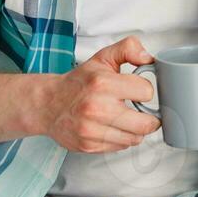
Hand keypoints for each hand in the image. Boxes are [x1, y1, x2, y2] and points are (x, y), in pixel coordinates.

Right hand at [36, 36, 160, 152]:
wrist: (47, 103)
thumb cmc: (77, 83)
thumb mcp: (102, 58)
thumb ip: (128, 49)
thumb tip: (148, 58)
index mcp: (103, 84)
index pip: (146, 92)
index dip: (145, 90)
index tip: (138, 91)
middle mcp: (97, 108)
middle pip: (146, 124)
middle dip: (150, 118)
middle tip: (144, 112)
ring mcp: (92, 130)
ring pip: (135, 138)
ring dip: (136, 130)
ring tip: (126, 119)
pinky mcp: (89, 145)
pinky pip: (120, 147)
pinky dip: (121, 138)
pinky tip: (112, 127)